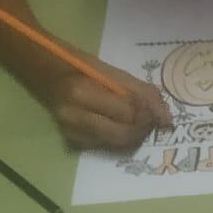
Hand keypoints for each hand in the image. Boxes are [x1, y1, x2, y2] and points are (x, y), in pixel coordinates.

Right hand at [43, 57, 173, 151]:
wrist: (45, 71)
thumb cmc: (81, 66)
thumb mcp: (114, 73)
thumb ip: (144, 94)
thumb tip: (167, 121)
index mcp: (82, 94)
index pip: (128, 115)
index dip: (147, 114)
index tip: (155, 109)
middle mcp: (74, 117)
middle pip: (124, 135)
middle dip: (143, 128)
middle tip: (150, 118)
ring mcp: (71, 131)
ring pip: (117, 144)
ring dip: (134, 134)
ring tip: (137, 120)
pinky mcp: (72, 141)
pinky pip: (106, 145)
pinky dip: (119, 137)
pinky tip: (118, 124)